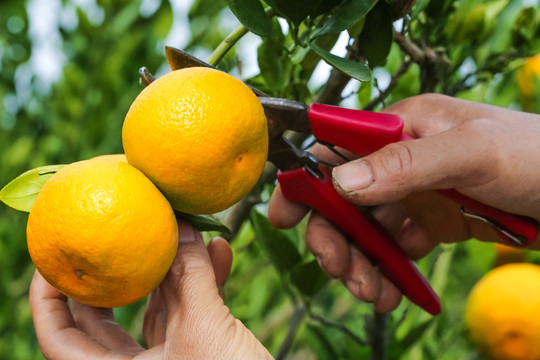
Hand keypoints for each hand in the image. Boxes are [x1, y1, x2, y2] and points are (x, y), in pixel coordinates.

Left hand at [30, 221, 272, 359]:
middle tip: (115, 236)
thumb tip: (181, 225)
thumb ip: (190, 275)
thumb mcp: (205, 328)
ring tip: (185, 232)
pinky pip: (189, 311)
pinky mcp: (197, 350)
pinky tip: (221, 252)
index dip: (47, 298)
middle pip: (105, 318)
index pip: (59, 337)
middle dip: (115, 272)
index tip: (52, 261)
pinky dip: (202, 282)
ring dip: (171, 269)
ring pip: (154, 307)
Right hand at [269, 93, 539, 311]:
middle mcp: (402, 159)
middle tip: (337, 268)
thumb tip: (340, 182)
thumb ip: (405, 164)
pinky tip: (390, 291)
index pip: (336, 149)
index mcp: (402, 127)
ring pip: (368, 229)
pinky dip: (388, 271)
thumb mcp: (471, 152)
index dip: (305, 182)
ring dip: (360, 262)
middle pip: (345, 199)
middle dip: (334, 235)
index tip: (284, 216)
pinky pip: (397, 248)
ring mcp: (416, 193)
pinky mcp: (433, 221)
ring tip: (369, 292)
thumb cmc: (535, 154)